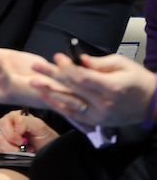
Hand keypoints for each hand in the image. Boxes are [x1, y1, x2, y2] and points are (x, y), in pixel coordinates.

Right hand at [0, 109, 57, 152]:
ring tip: (25, 149)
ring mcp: (4, 138)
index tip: (23, 138)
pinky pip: (0, 152)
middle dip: (12, 143)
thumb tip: (15, 128)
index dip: (12, 132)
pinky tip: (21, 153)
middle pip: (0, 135)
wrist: (48, 150)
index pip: (4, 122)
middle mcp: (7, 126)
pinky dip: (12, 155)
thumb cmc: (45, 137)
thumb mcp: (40, 126)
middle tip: (23, 144)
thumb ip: (26, 122)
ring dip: (13, 149)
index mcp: (15, 117)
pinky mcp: (3, 149)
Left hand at [32, 52, 156, 127]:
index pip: (83, 77)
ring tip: (34, 82)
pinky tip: (46, 96)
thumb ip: (99, 63)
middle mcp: (104, 103)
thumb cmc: (139, 81)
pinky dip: (58, 105)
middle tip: (36, 66)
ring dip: (49, 91)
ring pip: (69, 103)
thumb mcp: (123, 65)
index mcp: (113, 88)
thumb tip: (79, 60)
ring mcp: (99, 115)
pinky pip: (72, 114)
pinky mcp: (95, 121)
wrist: (151, 104)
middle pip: (72, 88)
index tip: (58, 57)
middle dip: (52, 75)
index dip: (67, 68)